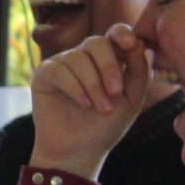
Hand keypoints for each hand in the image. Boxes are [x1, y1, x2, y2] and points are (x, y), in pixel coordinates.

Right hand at [27, 23, 150, 175]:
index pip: (114, 34)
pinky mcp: (45, 74)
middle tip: (116, 92)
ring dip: (92, 84)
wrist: (79, 151)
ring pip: (78, 57)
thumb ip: (138, 71)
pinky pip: (59, 69)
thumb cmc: (106, 126)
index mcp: (108, 59)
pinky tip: (82, 104)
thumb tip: (140, 42)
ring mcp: (63, 63)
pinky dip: (74, 87)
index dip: (122, 33)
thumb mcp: (131, 99)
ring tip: (99, 108)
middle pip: (96, 42)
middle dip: (109, 66)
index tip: (131, 43)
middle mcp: (85, 57)